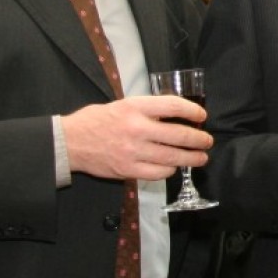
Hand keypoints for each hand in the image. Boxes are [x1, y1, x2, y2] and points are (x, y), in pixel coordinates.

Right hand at [62, 95, 211, 180]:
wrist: (70, 142)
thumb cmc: (98, 120)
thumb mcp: (124, 104)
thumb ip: (148, 109)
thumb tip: (177, 114)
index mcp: (135, 107)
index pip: (174, 106)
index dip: (193, 111)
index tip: (201, 116)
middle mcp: (136, 128)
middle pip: (178, 135)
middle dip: (198, 139)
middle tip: (207, 141)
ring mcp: (132, 151)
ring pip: (172, 157)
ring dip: (191, 158)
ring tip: (201, 157)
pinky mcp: (127, 170)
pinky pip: (158, 173)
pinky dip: (169, 171)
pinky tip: (173, 167)